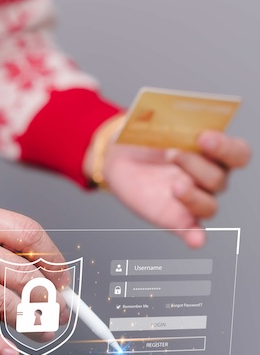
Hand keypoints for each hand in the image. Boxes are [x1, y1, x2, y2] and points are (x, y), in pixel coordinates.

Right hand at [0, 200, 69, 354]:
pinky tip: (11, 353)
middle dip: (48, 297)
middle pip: (19, 271)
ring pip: (2, 302)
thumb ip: (4, 244)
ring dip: (30, 322)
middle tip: (60, 312)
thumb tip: (51, 276)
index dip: (52, 259)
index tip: (62, 280)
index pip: (27, 233)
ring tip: (43, 331)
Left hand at [103, 130, 250, 246]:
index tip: (203, 137)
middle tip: (171, 153)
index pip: (236, 153)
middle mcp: (209, 176)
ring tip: (173, 185)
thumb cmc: (143, 137)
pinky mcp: (175, 218)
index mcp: (212, 151)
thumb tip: (161, 114)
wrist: (118, 156)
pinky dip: (195, 237)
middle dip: (195, 165)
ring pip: (209, 205)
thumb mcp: (151, 123)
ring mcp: (193, 198)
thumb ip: (163, 118)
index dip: (225, 146)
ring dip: (193, 196)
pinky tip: (195, 240)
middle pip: (219, 178)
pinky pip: (192, 231)